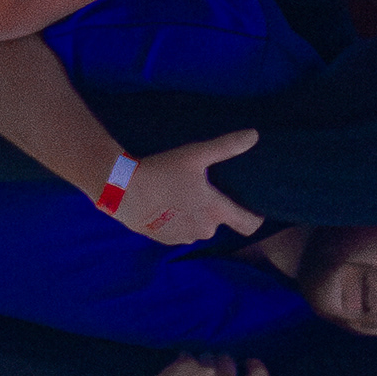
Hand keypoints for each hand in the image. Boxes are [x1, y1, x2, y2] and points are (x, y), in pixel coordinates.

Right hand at [117, 129, 261, 242]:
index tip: (253, 208)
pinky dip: (176, 220)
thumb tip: (254, 135)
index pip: (248, 224)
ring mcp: (183, 238)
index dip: (254, 217)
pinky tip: (166, 205)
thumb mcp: (194, 154)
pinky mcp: (165, 240)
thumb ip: (226, 146)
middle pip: (219, 222)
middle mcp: (204, 230)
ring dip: (194, 215)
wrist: (122, 191)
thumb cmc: (161, 171)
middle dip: (213, 209)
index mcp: (215, 211)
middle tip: (202, 189)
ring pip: (197, 227)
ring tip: (181, 195)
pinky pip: (179, 231)